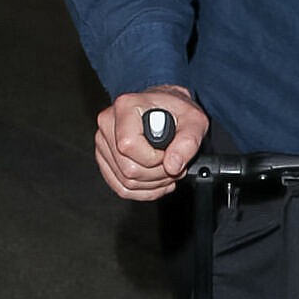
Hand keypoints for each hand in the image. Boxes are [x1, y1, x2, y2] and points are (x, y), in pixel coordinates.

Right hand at [94, 86, 207, 200]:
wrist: (166, 109)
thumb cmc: (177, 111)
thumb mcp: (194, 121)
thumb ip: (188, 142)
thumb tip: (173, 165)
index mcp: (126, 107)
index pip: (129, 146)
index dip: (154, 159)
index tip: (169, 153)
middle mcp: (108, 123)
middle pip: (128, 169)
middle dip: (158, 175)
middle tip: (173, 165)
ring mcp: (103, 142)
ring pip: (126, 182)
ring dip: (154, 184)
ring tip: (167, 170)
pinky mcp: (105, 159)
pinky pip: (121, 188)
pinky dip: (144, 191)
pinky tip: (158, 181)